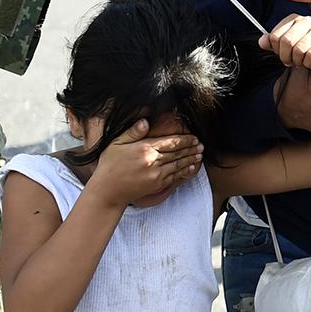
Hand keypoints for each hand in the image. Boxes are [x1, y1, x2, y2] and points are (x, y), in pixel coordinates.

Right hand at [87, 119, 202, 208]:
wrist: (108, 190)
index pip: (170, 142)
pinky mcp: (157, 185)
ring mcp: (156, 174)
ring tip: (200, 155)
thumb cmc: (111, 165)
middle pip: (177, 153)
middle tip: (201, 145)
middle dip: (191, 149)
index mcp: (145, 148)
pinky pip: (175, 176)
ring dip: (191, 159)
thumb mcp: (117, 143)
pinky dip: (185, 171)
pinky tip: (191, 168)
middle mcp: (153, 161)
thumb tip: (146, 121)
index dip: (184, 140)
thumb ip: (133, 132)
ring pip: (178, 164)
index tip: (194, 138)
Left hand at [263, 15, 310, 70]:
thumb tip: (262, 42)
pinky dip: (308, 64)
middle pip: (286, 42)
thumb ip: (272, 43)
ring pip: (298, 50)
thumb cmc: (305, 51)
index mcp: (294, 19)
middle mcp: (307, 21)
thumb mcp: (286, 46)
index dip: (276, 50)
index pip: (274, 36)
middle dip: (286, 56)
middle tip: (291, 61)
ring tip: (302, 61)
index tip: (283, 53)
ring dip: (297, 61)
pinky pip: (310, 56)